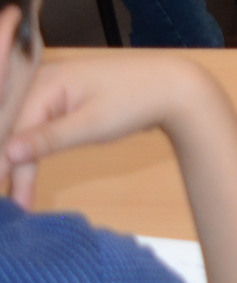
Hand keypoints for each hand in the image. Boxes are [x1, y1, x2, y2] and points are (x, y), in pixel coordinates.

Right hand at [6, 53, 214, 207]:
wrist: (173, 87)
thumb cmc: (136, 100)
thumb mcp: (92, 123)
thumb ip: (48, 139)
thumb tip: (7, 153)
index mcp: (45, 81)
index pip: (13, 128)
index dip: (5, 163)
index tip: (3, 193)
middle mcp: (41, 81)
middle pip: (13, 129)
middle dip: (8, 165)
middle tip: (12, 201)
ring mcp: (50, 90)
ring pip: (24, 133)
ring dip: (19, 165)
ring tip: (18, 200)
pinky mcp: (60, 102)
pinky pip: (38, 129)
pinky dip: (33, 153)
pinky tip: (25, 181)